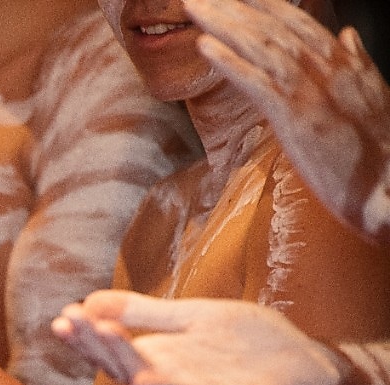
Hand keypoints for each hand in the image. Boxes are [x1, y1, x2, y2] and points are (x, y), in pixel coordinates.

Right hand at [52, 290, 346, 384]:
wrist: (311, 367)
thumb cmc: (248, 345)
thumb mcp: (190, 319)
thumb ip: (143, 314)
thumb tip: (88, 299)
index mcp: (162, 362)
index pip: (116, 352)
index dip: (88, 337)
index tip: (62, 317)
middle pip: (131, 368)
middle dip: (102, 346)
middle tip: (74, 324)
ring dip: (132, 367)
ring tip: (107, 342)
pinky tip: (154, 380)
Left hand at [184, 0, 389, 242]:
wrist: (389, 187)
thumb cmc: (378, 150)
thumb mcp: (370, 97)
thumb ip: (356, 63)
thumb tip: (347, 36)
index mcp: (343, 62)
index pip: (296, 23)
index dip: (263, 5)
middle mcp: (328, 67)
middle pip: (273, 28)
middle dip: (234, 8)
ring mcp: (311, 90)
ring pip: (261, 46)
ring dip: (223, 24)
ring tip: (194, 8)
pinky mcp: (297, 116)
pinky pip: (257, 81)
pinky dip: (229, 61)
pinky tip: (204, 46)